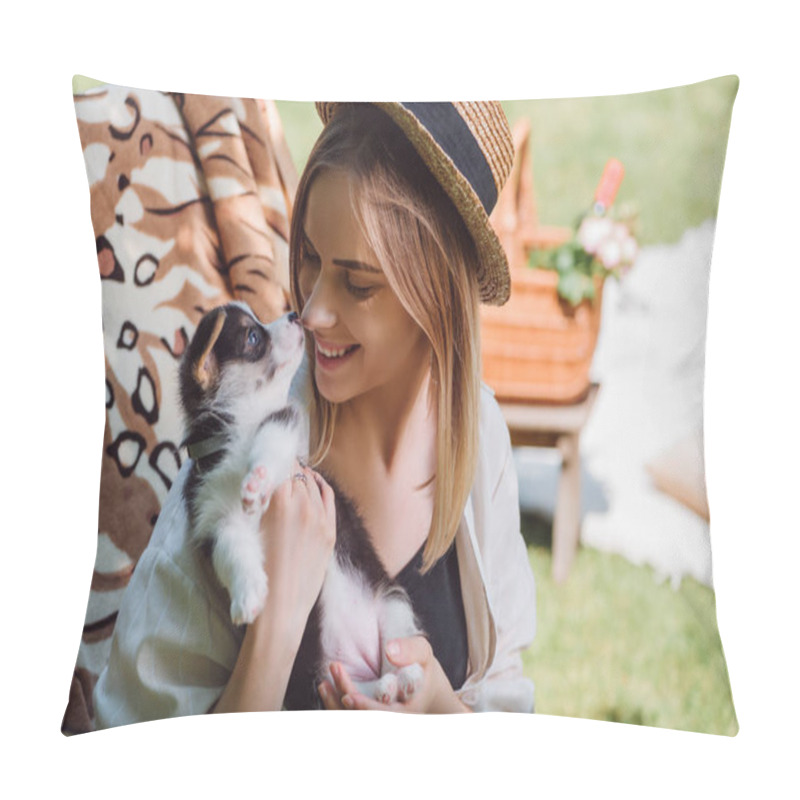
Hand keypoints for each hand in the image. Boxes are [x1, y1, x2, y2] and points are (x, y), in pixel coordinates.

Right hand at [255, 464, 335, 641]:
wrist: (279, 608)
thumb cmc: (257, 572)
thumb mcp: (248, 530)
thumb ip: (259, 500)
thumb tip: (264, 479)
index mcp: (280, 502)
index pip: (280, 465)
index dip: (273, 461)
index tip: (267, 460)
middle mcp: (303, 505)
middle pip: (296, 472)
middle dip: (286, 468)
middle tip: (276, 468)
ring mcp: (320, 519)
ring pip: (312, 483)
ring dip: (301, 477)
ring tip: (291, 476)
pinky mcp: (330, 532)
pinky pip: (327, 497)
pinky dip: (320, 486)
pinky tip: (313, 482)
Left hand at [318, 636, 470, 713]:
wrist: (423, 686)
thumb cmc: (421, 667)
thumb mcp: (423, 654)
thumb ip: (411, 649)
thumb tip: (390, 650)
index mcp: (407, 713)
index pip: (384, 717)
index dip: (365, 711)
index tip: (348, 697)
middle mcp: (391, 721)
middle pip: (363, 719)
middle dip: (345, 696)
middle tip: (335, 666)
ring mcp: (377, 721)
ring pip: (351, 720)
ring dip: (334, 705)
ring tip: (324, 682)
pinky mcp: (365, 717)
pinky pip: (347, 717)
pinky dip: (334, 705)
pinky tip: (326, 687)